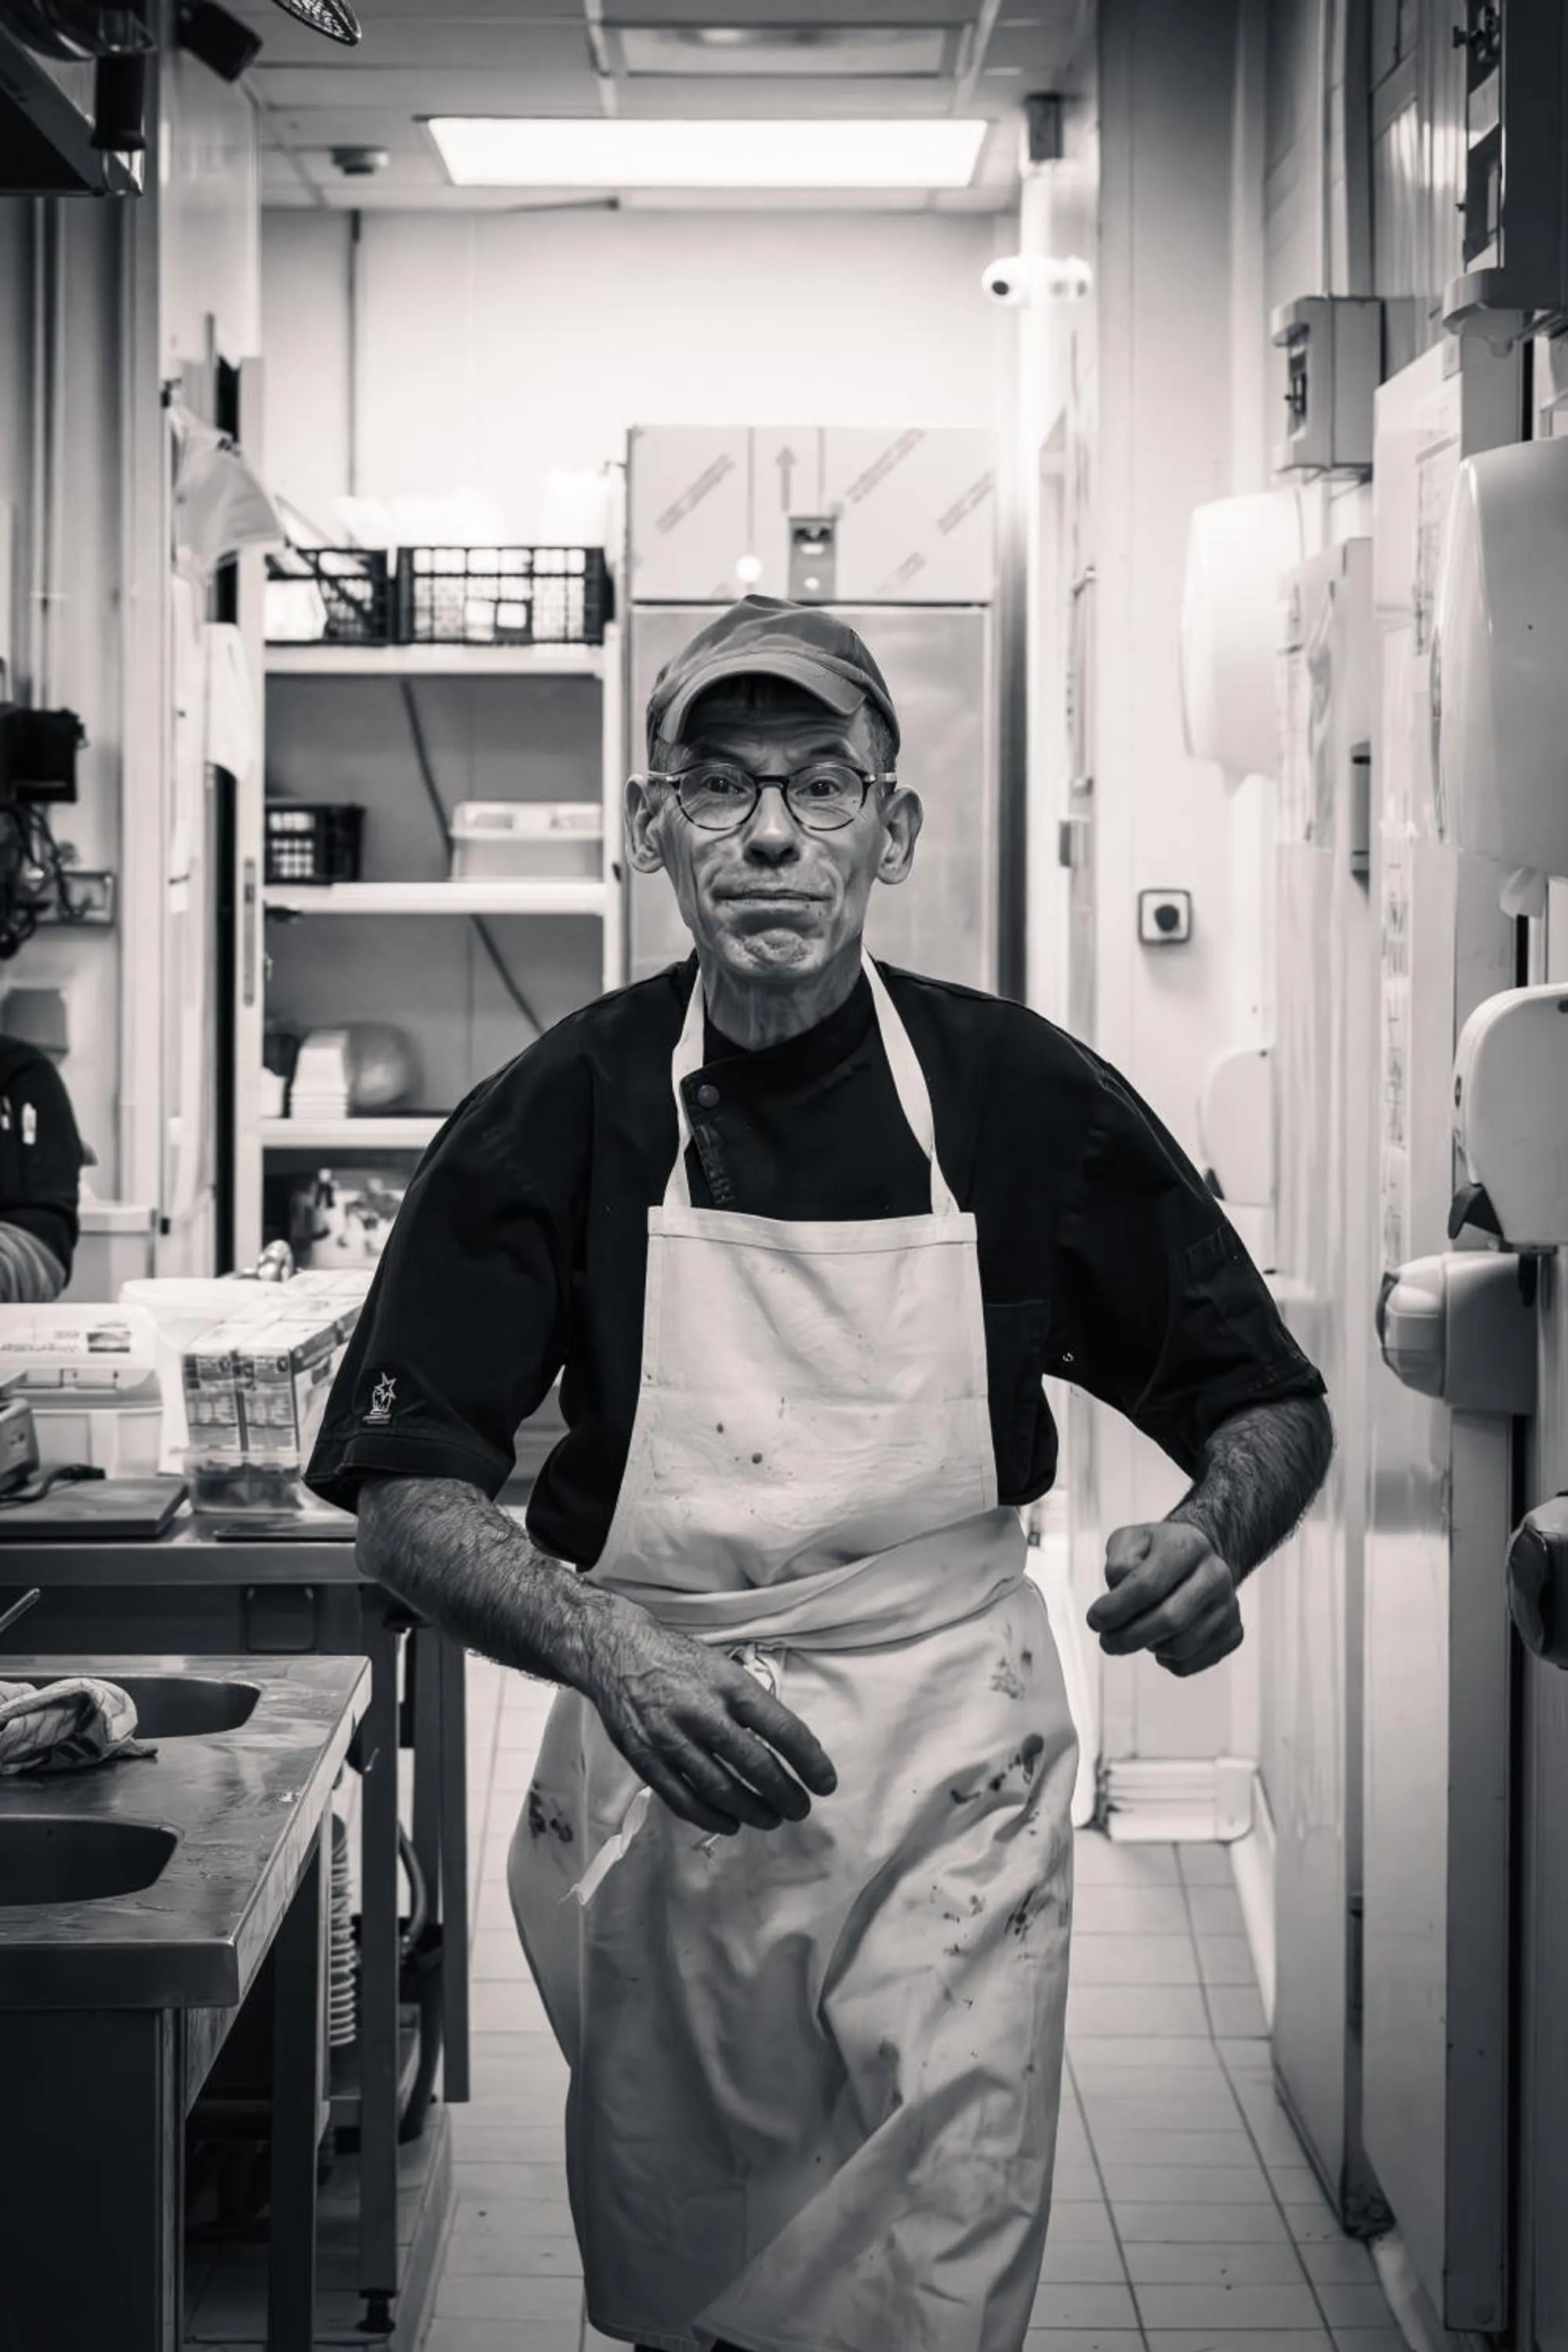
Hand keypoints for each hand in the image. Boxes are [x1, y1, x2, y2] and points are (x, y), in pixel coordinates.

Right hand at [582, 1602, 837, 1837]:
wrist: (617, 1652)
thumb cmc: (679, 1660)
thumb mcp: (724, 1667)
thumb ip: (753, 1704)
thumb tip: (794, 1745)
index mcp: (729, 1684)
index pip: (781, 1728)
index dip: (809, 1761)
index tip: (825, 1783)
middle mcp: (702, 1712)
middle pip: (755, 1765)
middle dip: (785, 1794)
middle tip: (800, 1809)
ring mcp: (671, 1738)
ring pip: (721, 1789)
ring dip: (752, 1811)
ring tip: (771, 1818)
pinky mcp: (646, 1759)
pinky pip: (683, 1799)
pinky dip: (710, 1817)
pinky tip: (729, 1823)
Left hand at [1086, 1521, 1242, 1676]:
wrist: (1195, 1559)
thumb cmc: (1154, 1553)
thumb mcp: (1129, 1541)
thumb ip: (1118, 1562)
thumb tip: (1120, 1589)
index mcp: (1188, 1545)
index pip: (1148, 1585)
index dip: (1116, 1608)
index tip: (1094, 1620)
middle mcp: (1215, 1574)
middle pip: (1170, 1619)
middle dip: (1129, 1637)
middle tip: (1107, 1642)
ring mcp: (1229, 1605)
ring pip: (1183, 1646)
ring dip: (1150, 1647)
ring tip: (1136, 1634)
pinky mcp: (1234, 1631)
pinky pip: (1194, 1662)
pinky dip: (1169, 1661)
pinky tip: (1160, 1643)